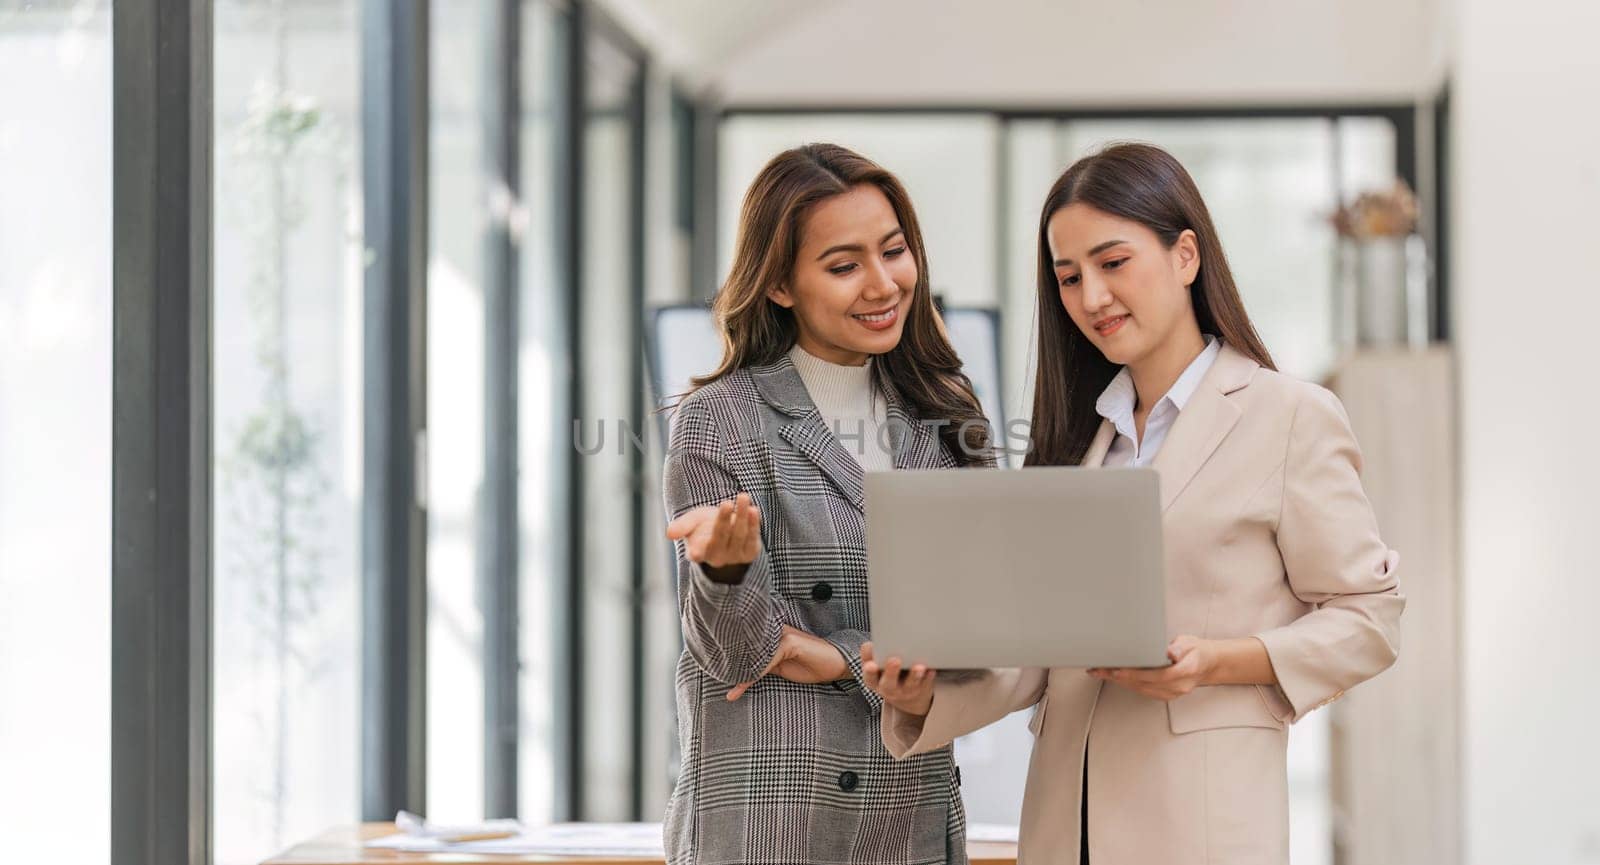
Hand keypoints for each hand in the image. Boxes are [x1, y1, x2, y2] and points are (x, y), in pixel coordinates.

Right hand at [666, 493, 760, 578]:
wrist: (727, 531)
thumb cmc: (704, 525)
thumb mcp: (691, 522)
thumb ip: (682, 526)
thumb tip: (669, 534)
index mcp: (698, 552)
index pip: (697, 552)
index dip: (696, 552)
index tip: (695, 552)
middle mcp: (717, 558)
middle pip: (720, 537)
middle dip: (723, 520)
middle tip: (726, 502)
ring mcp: (735, 557)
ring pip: (739, 536)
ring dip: (741, 516)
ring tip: (743, 497)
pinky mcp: (750, 552)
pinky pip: (752, 538)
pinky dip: (754, 524)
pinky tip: (753, 510)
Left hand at [727, 625, 850, 700]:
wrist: (836, 664)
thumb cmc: (810, 664)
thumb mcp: (780, 667)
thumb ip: (763, 665)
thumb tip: (741, 672)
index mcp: (771, 634)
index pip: (747, 643)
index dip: (731, 654)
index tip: (715, 669)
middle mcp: (775, 630)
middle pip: (746, 645)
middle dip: (730, 662)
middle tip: (715, 677)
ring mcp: (782, 634)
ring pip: (754, 654)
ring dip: (740, 673)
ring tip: (730, 691)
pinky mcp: (789, 643)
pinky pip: (766, 661)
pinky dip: (752, 676)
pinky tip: (741, 687)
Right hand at [860, 642, 934, 716]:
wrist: (905, 698)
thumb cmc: (888, 675)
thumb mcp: (875, 668)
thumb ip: (871, 656)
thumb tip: (869, 645)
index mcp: (874, 681)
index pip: (869, 677)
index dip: (869, 671)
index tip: (871, 665)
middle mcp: (889, 689)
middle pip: (888, 683)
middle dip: (891, 672)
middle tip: (895, 660)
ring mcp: (905, 691)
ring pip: (910, 685)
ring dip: (914, 675)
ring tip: (918, 667)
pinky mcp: (921, 689)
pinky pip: (926, 684)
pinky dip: (928, 677)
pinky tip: (931, 669)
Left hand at [1087, 635, 1213, 701]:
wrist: (1207, 664)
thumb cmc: (1196, 650)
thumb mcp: (1191, 642)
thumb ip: (1180, 647)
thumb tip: (1170, 652)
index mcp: (1188, 670)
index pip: (1160, 675)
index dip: (1138, 673)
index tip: (1120, 670)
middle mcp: (1180, 686)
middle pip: (1146, 684)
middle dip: (1120, 677)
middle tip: (1100, 669)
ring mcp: (1173, 693)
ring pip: (1142, 689)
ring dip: (1120, 681)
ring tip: (1101, 672)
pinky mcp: (1166, 695)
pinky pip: (1144, 691)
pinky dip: (1127, 684)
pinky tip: (1114, 678)